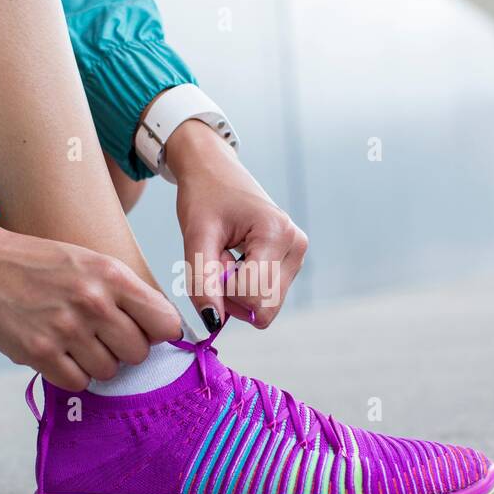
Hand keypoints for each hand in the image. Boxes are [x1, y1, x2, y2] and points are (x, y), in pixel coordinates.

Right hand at [0, 223, 181, 390]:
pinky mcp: (39, 353)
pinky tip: (57, 352)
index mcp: (110, 274)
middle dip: (124, 349)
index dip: (159, 331)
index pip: (164, 321)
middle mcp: (92, 302)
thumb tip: (161, 328)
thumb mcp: (88, 261)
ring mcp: (65, 329)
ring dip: (96, 362)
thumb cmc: (36, 262)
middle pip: (138, 352)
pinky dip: (70, 373)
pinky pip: (78, 382)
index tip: (149, 333)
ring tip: (75, 341)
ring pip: (109, 371)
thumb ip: (124, 292)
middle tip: (102, 336)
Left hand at [167, 119, 307, 330]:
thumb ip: (203, 281)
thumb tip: (213, 322)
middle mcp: (296, 246)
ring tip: (227, 256)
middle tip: (218, 259)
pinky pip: (267, 296)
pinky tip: (236, 259)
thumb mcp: (196, 237)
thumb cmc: (204, 196)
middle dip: (233, 294)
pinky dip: (245, 286)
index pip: (255, 297)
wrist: (214, 171)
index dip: (224, 292)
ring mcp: (297, 255)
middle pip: (264, 307)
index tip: (212, 261)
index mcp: (276, 234)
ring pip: (266, 305)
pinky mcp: (291, 261)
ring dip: (237, 291)